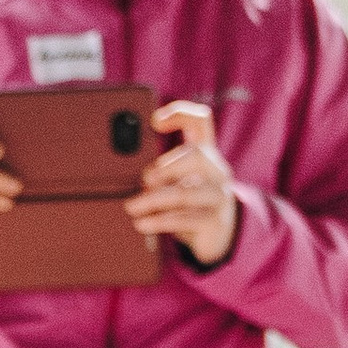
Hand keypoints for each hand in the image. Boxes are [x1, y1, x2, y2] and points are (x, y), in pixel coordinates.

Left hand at [128, 101, 239, 267]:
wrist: (219, 234)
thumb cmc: (189, 201)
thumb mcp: (177, 181)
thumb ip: (159, 170)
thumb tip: (128, 176)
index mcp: (205, 153)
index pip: (200, 121)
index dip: (181, 113)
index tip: (154, 121)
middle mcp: (216, 170)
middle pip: (195, 155)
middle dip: (165, 167)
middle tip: (144, 180)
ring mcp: (218, 196)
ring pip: (185, 193)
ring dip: (153, 200)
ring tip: (131, 207)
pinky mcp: (213, 221)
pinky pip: (185, 219)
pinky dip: (159, 221)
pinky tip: (142, 224)